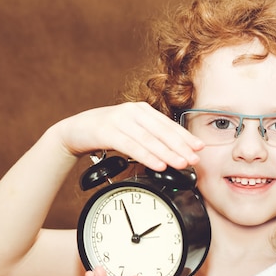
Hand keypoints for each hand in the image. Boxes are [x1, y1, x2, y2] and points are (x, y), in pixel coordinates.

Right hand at [54, 102, 203, 171]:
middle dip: (181, 146)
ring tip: (181, 164)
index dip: (185, 136)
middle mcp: (133, 111)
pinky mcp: (107, 131)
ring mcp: (120, 120)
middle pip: (162, 131)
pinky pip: (131, 146)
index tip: (200, 147)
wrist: (75, 131)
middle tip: (194, 159)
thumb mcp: (131, 132)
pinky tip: (158, 165)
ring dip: (167, 153)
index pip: (168, 124)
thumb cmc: (105, 133)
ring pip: (149, 139)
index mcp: (142, 110)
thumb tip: (173, 152)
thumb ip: (149, 138)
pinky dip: (147, 156)